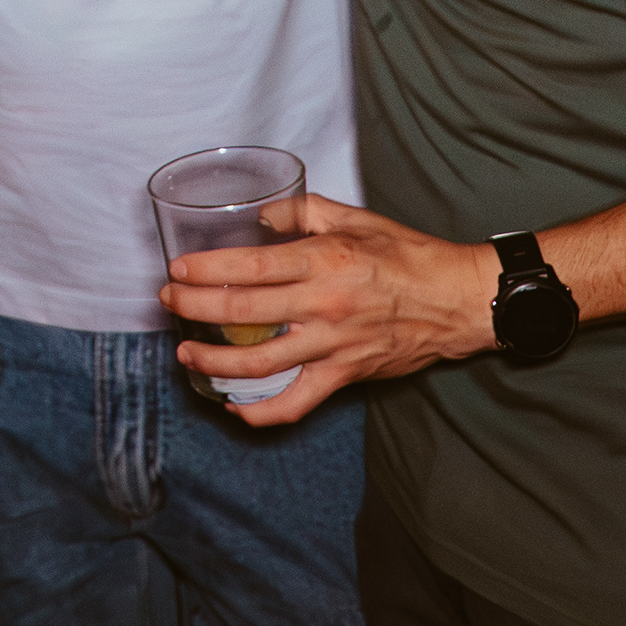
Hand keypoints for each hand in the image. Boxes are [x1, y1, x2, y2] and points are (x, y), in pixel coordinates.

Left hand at [160, 197, 496, 425]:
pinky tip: (235, 408)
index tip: (177, 270)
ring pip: (259, 363)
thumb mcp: (355, 218)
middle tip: (169, 301)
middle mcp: (323, 304)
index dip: (206, 270)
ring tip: (185, 351)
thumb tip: (260, 216)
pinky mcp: (344, 376)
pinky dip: (262, 413)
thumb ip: (302, 212)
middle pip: (242, 310)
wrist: (455, 300)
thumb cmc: (407, 255)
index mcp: (324, 260)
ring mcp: (332, 345)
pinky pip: (296, 403)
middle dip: (194, 307)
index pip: (250, 267)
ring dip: (213, 360)